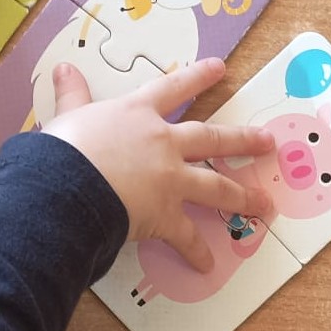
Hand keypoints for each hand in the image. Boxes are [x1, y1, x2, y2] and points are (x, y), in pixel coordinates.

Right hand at [45, 57, 276, 271]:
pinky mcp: (165, 215)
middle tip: (267, 141)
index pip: (173, 89)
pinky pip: (185, 236)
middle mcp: (163, 145)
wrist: (66, 185)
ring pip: (216, 187)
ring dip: (242, 197)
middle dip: (243, 140)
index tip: (220, 69)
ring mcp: (170, 180)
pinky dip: (196, 251)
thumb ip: (71, 94)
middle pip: (211, 139)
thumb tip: (62, 67)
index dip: (196, 78)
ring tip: (264, 204)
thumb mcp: (68, 115)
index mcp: (138, 115)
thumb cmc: (65, 149)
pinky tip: (207, 263)